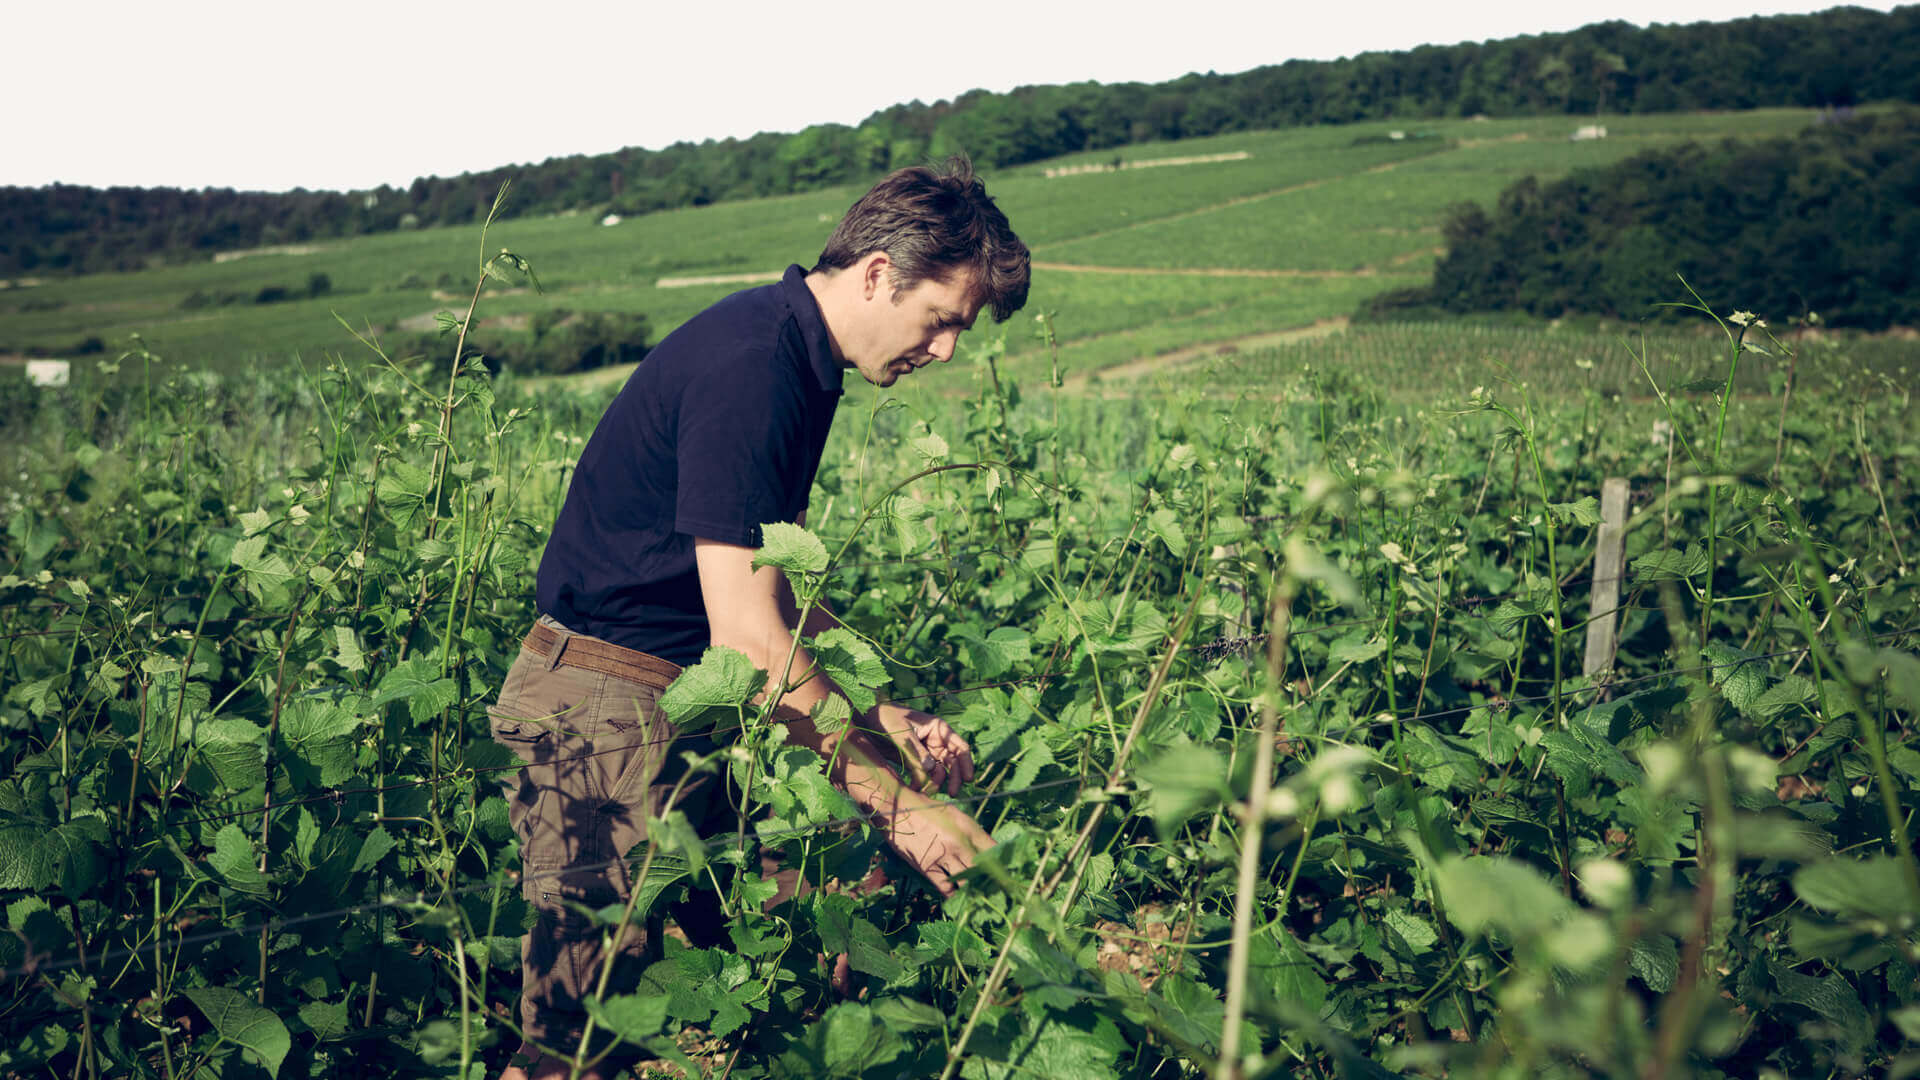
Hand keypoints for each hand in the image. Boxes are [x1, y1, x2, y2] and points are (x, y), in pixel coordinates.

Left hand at [872, 703, 974, 795]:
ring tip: (926, 792)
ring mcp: (927, 753)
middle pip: (953, 763)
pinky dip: (922, 784)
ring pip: (940, 772)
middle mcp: (936, 742)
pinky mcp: (916, 762)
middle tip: (952, 793)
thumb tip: (932, 770)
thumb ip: (916, 752)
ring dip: (936, 783)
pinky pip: (924, 776)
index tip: (967, 779)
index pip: (960, 747)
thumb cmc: (887, 718)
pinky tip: (915, 789)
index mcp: (938, 729)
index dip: (966, 763)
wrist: (867, 721)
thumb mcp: (902, 733)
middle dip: (954, 778)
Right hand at [873, 786, 993, 896]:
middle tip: (1000, 891)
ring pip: (965, 880)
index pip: (992, 849)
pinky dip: (954, 894)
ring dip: (975, 889)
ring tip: (982, 896)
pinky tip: (960, 898)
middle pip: (981, 868)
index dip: (1004, 863)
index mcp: (967, 827)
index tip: (1011, 875)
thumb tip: (989, 848)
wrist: (896, 810)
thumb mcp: (953, 813)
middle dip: (992, 880)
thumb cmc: (925, 808)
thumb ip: (971, 830)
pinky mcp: (927, 868)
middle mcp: (958, 843)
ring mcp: (942, 857)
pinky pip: (945, 888)